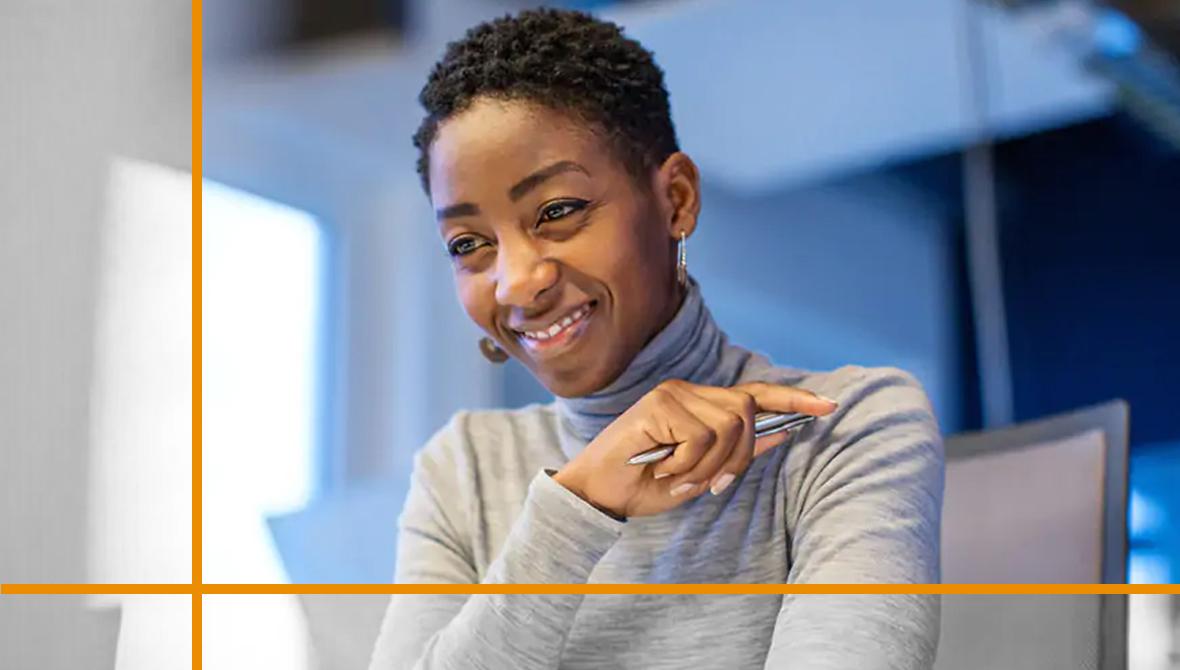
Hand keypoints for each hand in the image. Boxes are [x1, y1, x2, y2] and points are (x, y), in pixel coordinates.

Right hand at [553, 379, 836, 517]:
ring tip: (678, 478)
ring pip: (727, 428)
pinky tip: (662, 470)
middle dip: (739, 456)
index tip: (829, 408)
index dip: (793, 400)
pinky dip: (687, 465)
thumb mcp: (700, 475)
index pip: (754, 393)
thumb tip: (781, 435)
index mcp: (698, 404)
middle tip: (712, 484)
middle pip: (746, 412)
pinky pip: (701, 439)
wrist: (596, 493)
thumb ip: (736, 453)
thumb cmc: (644, 485)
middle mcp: (687, 391)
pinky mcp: (660, 405)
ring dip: (709, 466)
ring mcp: (673, 394)